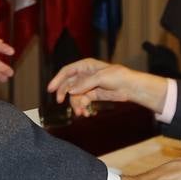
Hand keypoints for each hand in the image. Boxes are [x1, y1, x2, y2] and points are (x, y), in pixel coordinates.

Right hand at [47, 59, 165, 115]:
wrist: (131, 87)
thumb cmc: (119, 76)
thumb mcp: (100, 78)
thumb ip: (84, 84)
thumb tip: (70, 91)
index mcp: (85, 66)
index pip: (67, 71)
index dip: (57, 79)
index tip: (50, 89)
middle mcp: (85, 75)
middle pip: (68, 84)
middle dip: (64, 94)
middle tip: (60, 102)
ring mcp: (88, 85)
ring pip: (75, 96)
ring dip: (76, 104)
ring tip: (81, 112)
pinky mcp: (93, 95)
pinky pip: (83, 102)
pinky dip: (83, 108)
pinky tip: (87, 113)